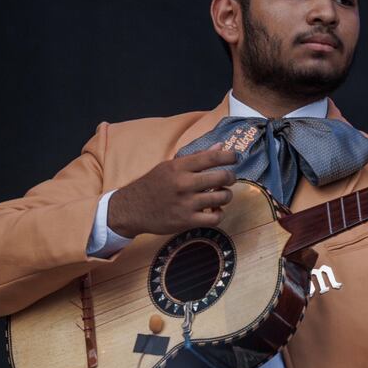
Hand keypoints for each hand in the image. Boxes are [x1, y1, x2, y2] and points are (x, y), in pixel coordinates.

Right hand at [107, 143, 237, 236]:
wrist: (132, 209)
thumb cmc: (153, 185)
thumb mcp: (169, 167)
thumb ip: (196, 158)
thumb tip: (220, 146)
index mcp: (179, 166)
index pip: (212, 157)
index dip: (229, 156)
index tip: (235, 158)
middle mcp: (183, 183)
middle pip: (222, 177)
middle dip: (230, 177)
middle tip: (228, 179)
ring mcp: (186, 203)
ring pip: (222, 197)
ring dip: (226, 196)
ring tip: (220, 195)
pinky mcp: (186, 221)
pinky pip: (215, 218)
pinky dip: (219, 214)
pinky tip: (214, 210)